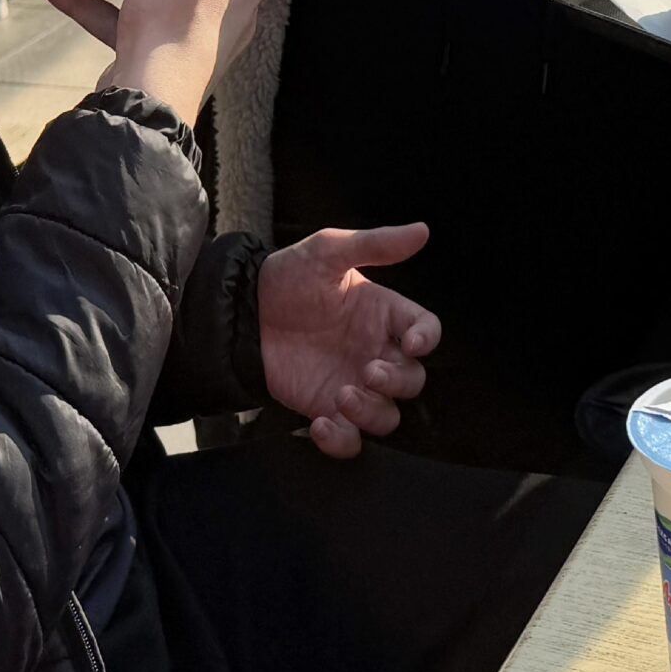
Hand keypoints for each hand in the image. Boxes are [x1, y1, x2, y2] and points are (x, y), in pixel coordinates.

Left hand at [258, 224, 440, 458]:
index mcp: (384, 314)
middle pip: (413, 381)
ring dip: (372, 413)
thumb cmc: (289, 277)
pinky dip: (342, 441)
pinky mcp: (325, 407)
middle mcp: (375, 351)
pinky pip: (349, 439)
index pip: (425, 331)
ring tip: (343, 396)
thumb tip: (421, 230)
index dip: (427, 340)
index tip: (410, 343)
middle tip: (368, 370)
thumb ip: (375, 244)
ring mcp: (352, 383)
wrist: (243, 312)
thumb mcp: (328, 251)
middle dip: (397, 382)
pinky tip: (322, 424)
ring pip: (387, 416)